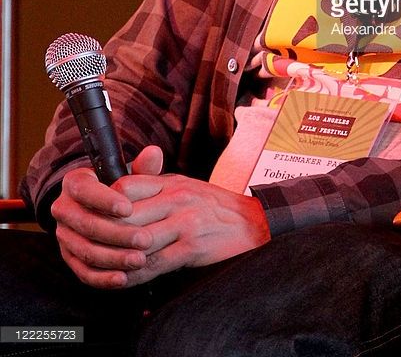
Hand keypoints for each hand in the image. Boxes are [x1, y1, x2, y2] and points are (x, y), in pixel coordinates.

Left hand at [52, 146, 270, 288]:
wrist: (254, 222)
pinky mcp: (191, 246)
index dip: (105, 202)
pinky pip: (154, 263)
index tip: (93, 216)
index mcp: (172, 181)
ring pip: (136, 240)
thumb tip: (121, 191)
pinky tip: (123, 280)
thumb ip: (156, 187)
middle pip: (125, 214)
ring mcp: (184, 222)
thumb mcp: (186, 186)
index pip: (126, 185)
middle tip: (85, 245)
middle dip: (102, 233)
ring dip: (115, 257)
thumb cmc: (216, 207)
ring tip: (100, 266)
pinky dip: (134, 275)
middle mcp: (176, 197)